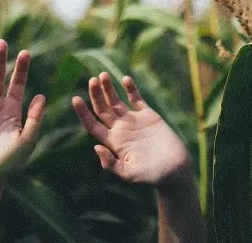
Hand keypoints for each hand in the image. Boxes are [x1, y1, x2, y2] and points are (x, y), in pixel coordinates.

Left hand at [72, 72, 191, 188]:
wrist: (176, 171)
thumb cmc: (152, 177)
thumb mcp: (129, 174)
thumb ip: (111, 164)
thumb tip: (96, 147)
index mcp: (113, 142)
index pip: (92, 125)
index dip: (83, 113)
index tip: (75, 99)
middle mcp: (120, 130)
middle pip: (102, 109)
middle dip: (96, 95)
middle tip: (92, 80)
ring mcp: (134, 121)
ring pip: (116, 101)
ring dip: (108, 88)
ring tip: (102, 75)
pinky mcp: (149, 116)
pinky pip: (136, 99)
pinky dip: (131, 89)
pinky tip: (125, 79)